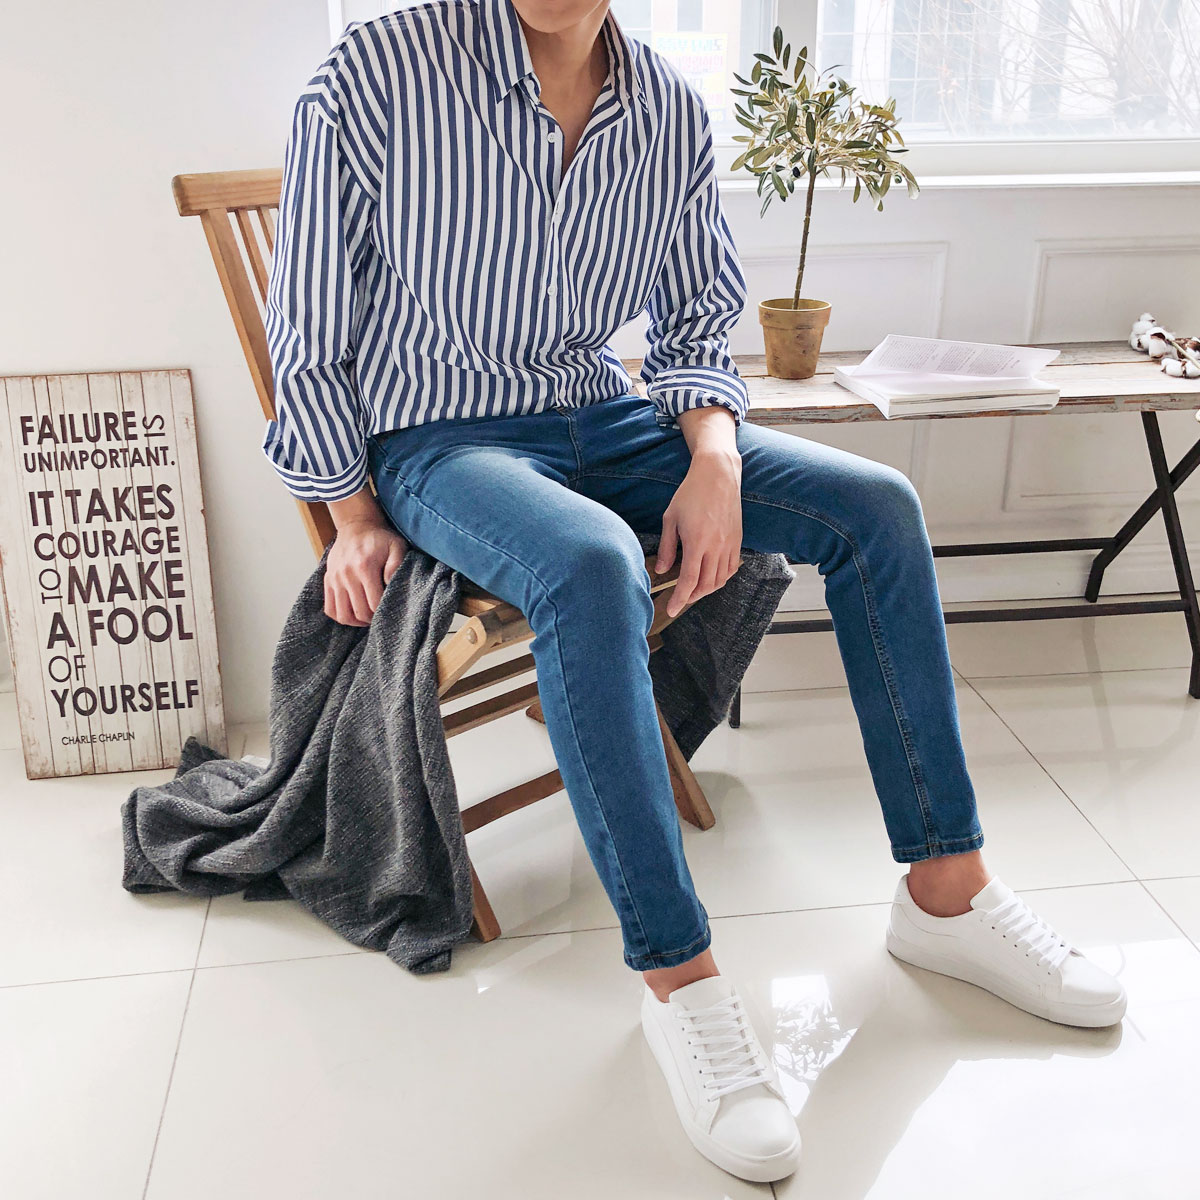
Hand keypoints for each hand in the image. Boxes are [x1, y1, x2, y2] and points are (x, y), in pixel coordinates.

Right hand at [324, 489, 407, 625]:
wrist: (356, 526)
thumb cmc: (380, 539)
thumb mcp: (396, 546)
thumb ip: (397, 565)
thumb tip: (391, 585)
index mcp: (365, 567)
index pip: (374, 603)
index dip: (384, 612)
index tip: (391, 609)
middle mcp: (346, 575)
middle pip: (359, 612)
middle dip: (373, 619)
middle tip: (381, 615)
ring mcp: (334, 579)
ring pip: (343, 615)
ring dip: (357, 622)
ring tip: (367, 617)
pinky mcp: (327, 580)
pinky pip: (330, 609)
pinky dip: (341, 616)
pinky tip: (354, 613)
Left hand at [655, 409, 741, 618]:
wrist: (718, 475)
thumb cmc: (691, 493)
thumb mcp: (671, 519)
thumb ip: (667, 547)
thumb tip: (663, 570)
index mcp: (697, 542)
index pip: (689, 581)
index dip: (679, 599)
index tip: (671, 609)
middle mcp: (716, 547)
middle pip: (706, 585)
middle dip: (692, 597)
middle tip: (680, 600)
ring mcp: (729, 544)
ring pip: (721, 579)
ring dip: (707, 590)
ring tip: (694, 591)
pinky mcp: (737, 540)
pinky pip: (731, 568)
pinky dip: (721, 578)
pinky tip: (711, 578)